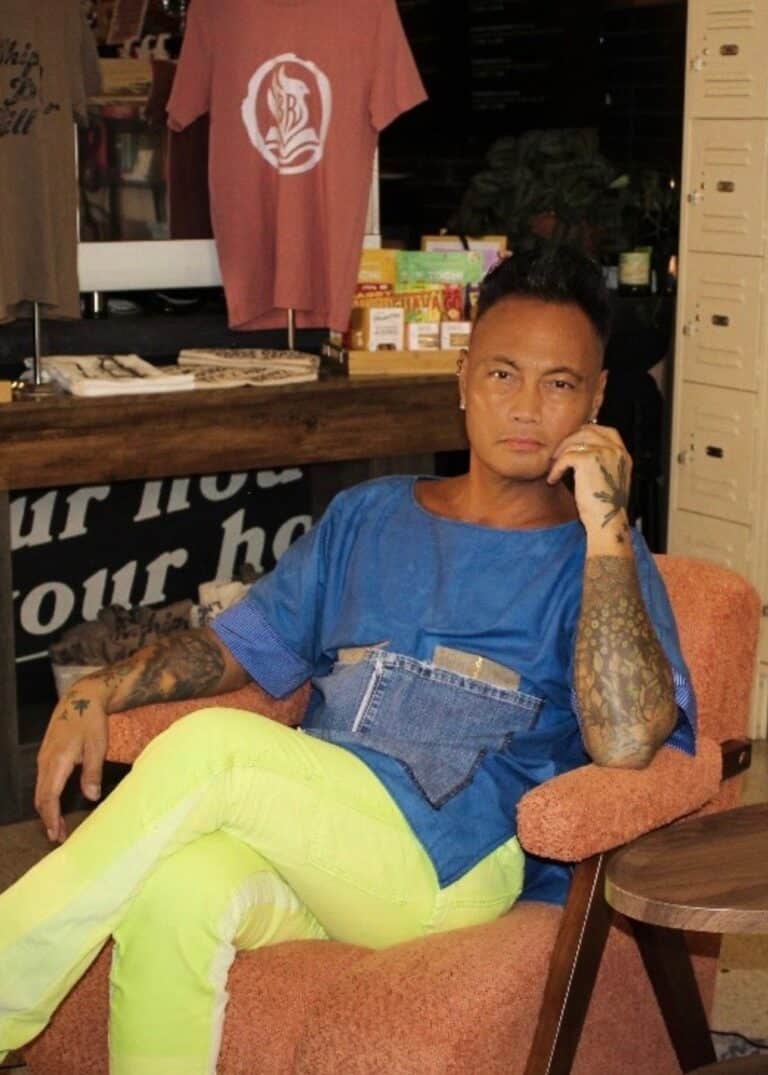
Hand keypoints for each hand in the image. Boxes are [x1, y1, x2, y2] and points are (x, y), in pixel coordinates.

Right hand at [35, 678, 108, 842]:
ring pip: (39, 789)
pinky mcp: (47, 754)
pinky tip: (55, 803)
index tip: (56, 834)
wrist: (81, 697)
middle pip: (40, 797)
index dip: (51, 818)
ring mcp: (44, 757)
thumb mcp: (97, 745)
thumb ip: (93, 771)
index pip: (49, 797)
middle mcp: (45, 761)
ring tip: (57, 825)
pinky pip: (42, 780)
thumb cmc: (92, 720)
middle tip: (57, 837)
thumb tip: (91, 796)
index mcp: (57, 761)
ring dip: (46, 809)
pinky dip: (46, 796)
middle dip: (47, 818)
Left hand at [547, 424, 632, 545]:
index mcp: (623, 456)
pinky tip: (553, 479)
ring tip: (554, 467)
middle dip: (569, 440)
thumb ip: (602, 464)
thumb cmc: (605, 508)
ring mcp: (604, 453)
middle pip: (587, 431)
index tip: (573, 440)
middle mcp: (616, 451)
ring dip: (560, 454)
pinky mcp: (589, 460)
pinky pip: (566, 457)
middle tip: (557, 454)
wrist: (606, 522)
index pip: (607, 431)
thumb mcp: (608, 481)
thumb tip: (579, 453)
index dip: (587, 432)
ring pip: (574, 442)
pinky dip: (556, 468)